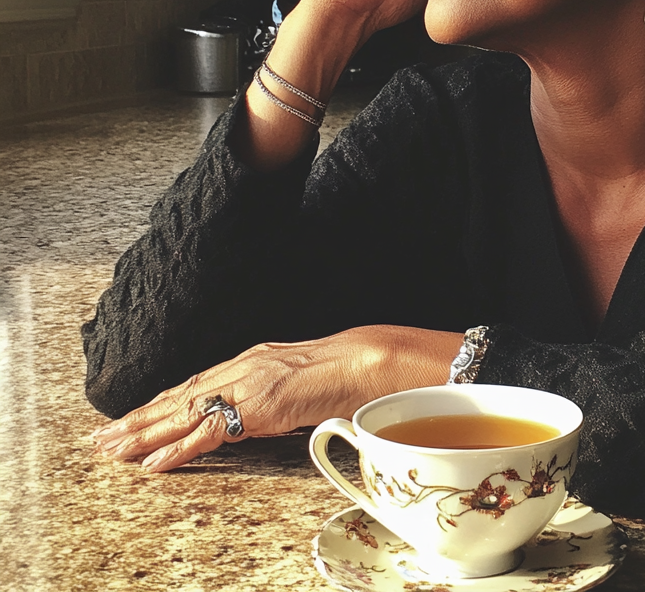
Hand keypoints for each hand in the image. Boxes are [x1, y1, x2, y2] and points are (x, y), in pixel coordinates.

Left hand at [90, 325, 461, 471]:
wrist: (363, 362)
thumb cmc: (342, 371)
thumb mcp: (300, 383)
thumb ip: (273, 396)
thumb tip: (261, 413)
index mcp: (251, 361)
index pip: (196, 383)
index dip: (162, 400)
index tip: (134, 415)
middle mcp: (241, 367)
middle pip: (179, 394)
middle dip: (138, 417)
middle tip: (102, 436)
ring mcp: (245, 385)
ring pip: (182, 411)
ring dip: (143, 433)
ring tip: (110, 449)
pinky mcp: (254, 406)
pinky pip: (207, 431)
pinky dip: (176, 449)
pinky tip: (152, 463)